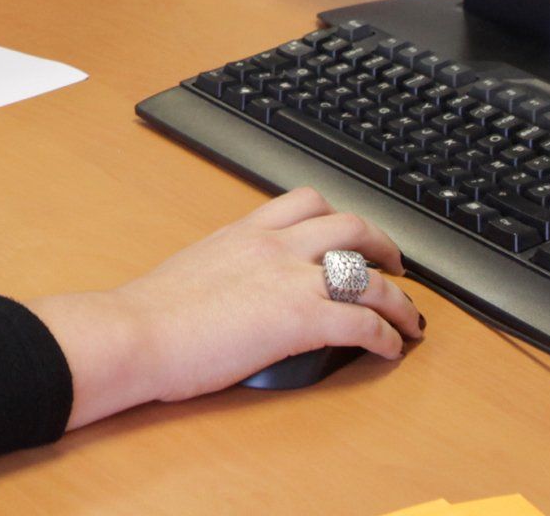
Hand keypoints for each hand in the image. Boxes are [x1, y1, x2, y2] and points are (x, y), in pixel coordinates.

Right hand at [26, 187, 422, 429]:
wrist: (141, 330)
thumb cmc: (154, 310)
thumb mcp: (197, 266)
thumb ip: (230, 265)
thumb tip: (244, 286)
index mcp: (246, 230)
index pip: (305, 201)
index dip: (339, 216)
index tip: (351, 235)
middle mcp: (274, 245)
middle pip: (349, 226)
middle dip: (382, 245)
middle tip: (396, 266)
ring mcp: (289, 279)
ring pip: (366, 272)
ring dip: (397, 297)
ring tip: (408, 317)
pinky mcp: (300, 319)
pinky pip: (362, 321)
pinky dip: (385, 335)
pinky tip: (388, 349)